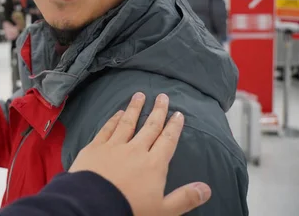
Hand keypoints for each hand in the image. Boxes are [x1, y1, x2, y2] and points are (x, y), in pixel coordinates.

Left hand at [69, 93, 210, 215]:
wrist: (93, 206)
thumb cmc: (130, 210)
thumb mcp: (163, 210)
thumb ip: (185, 198)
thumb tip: (206, 189)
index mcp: (153, 165)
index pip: (167, 141)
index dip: (174, 127)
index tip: (178, 114)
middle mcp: (135, 150)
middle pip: (149, 127)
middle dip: (158, 111)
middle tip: (162, 96)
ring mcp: (114, 147)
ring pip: (127, 123)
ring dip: (135, 108)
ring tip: (139, 95)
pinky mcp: (95, 148)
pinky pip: (107, 129)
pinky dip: (113, 120)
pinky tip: (118, 113)